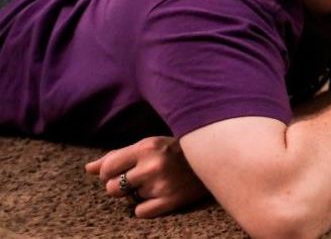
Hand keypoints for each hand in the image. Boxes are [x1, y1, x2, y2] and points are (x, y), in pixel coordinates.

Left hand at [84, 136, 208, 217]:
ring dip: (138, 194)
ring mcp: (162, 184)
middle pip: (112, 188)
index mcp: (146, 147)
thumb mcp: (149, 146)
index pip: (107, 167)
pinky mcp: (171, 201)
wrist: (214, 158)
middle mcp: (152, 165)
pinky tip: (160, 196)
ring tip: (155, 184)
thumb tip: (88, 169)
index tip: (120, 172)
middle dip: (120, 186)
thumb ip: (118, 156)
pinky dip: (147, 207)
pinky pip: (140, 212)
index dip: (108, 173)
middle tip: (138, 179)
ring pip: (128, 200)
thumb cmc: (176, 151)